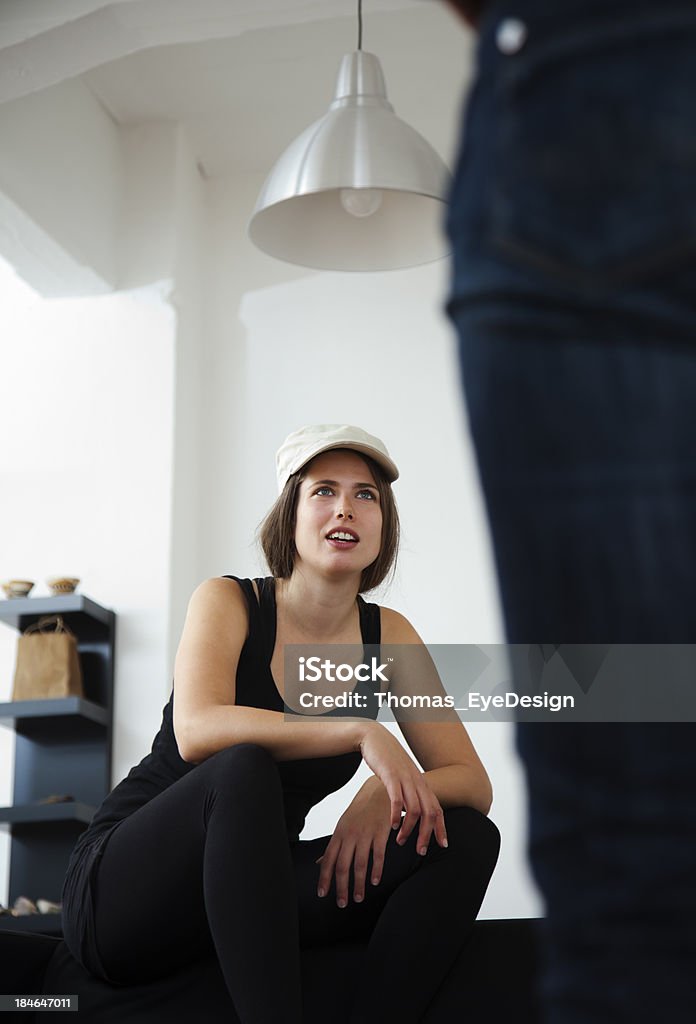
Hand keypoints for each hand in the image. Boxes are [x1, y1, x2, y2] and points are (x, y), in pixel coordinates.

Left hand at [315, 778, 392, 906]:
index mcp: (339, 834)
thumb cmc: (360, 811)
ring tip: (358, 898)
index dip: (324, 878)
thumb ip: (333, 847)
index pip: (328, 860)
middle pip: (342, 866)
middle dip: (341, 887)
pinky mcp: (381, 833)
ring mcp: (365, 834)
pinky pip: (378, 856)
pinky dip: (376, 870)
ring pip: (360, 864)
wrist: (379, 791)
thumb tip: (319, 863)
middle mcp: (350, 835)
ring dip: (359, 884)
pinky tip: (375, 881)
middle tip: (341, 903)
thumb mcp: (343, 826)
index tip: (323, 894)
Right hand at [359, 722, 446, 850]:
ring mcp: (405, 779)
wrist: (375, 738)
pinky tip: (392, 826)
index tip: (443, 845)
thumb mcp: (403, 778)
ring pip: (415, 809)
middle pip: (430, 812)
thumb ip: (410, 793)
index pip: (438, 809)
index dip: (441, 828)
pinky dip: (397, 815)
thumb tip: (414, 812)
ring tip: (401, 842)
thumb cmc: (389, 761)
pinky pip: (397, 799)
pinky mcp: (390, 776)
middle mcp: (417, 782)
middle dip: (427, 834)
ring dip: (409, 829)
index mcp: (422, 784)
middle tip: (420, 851)